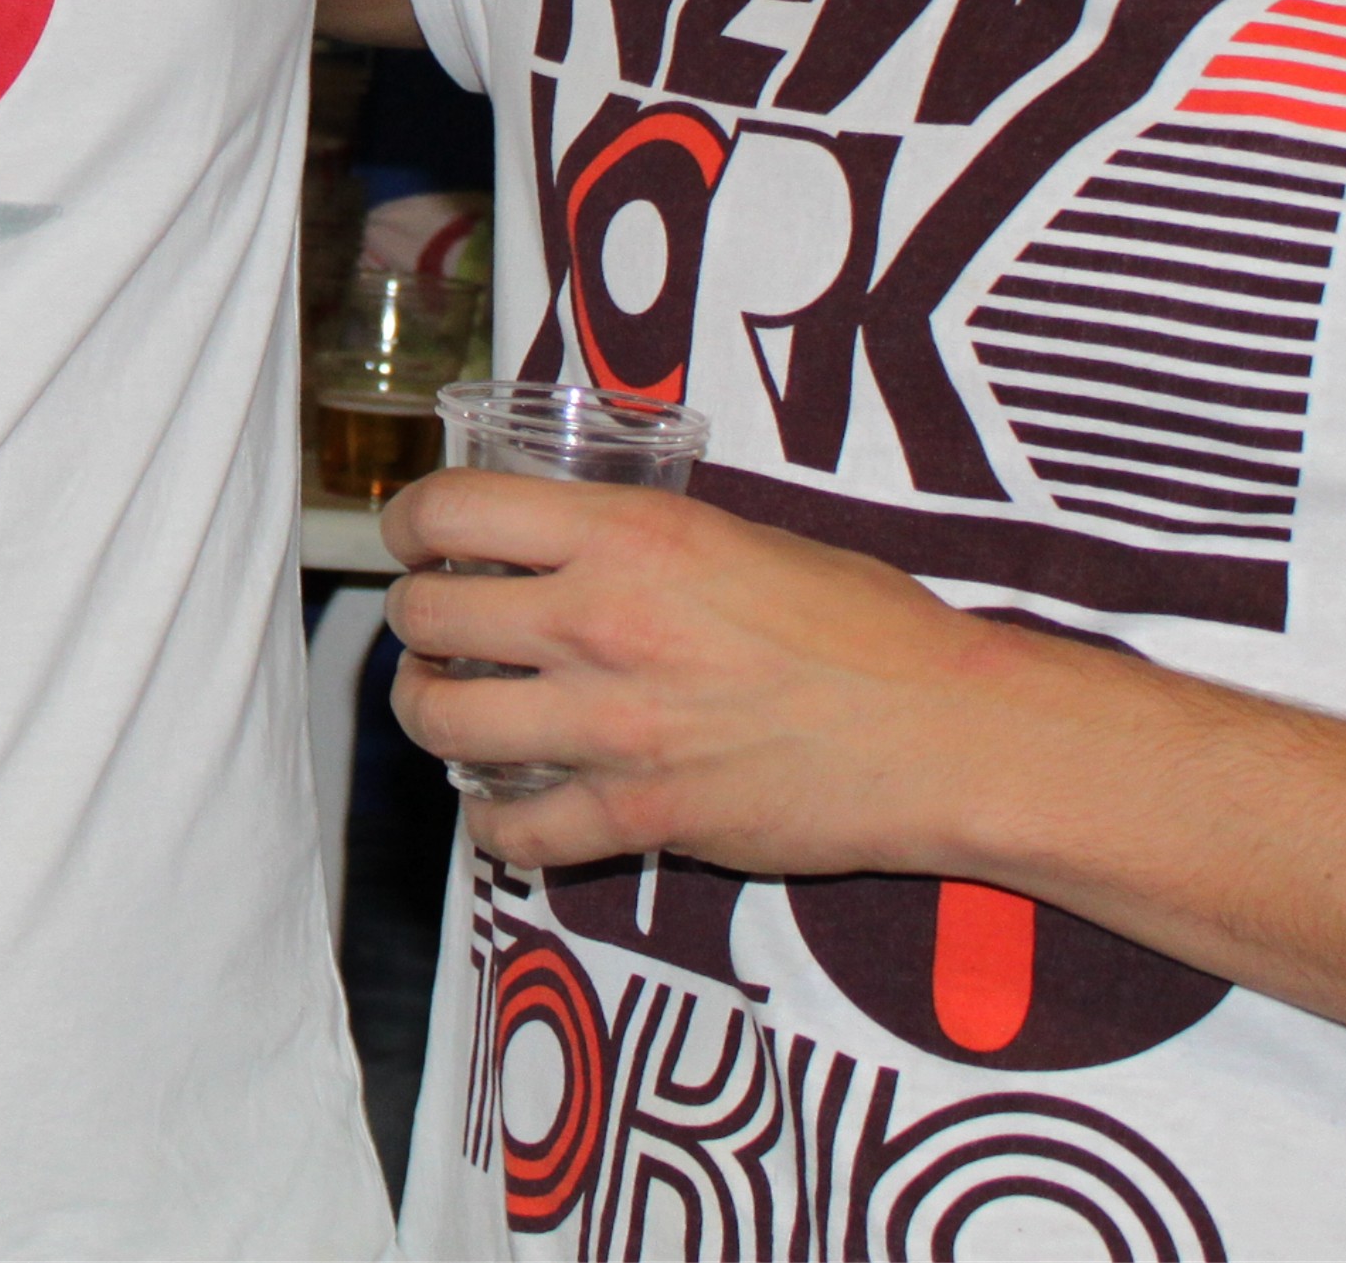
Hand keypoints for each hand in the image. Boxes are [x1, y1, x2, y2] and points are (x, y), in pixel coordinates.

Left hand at [376, 468, 1059, 878]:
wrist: (936, 730)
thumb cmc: (860, 623)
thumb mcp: (738, 535)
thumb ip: (640, 540)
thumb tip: (566, 543)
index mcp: (625, 536)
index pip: (453, 511)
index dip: (409, 521)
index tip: (413, 537)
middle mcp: (599, 623)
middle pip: (427, 616)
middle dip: (415, 620)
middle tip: (436, 628)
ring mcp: (611, 726)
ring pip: (443, 722)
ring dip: (429, 712)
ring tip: (449, 706)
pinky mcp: (639, 816)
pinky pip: (514, 832)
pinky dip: (492, 825)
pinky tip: (505, 808)